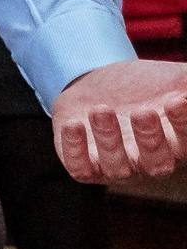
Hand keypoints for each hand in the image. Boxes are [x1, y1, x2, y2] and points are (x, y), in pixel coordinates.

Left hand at [52, 60, 186, 182]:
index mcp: (176, 144)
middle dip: (150, 139)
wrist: (96, 85)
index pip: (186, 144)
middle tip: (142, 111)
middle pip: (156, 163)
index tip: (176, 100)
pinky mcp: (84, 165)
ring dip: (109, 140)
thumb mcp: (173, 79)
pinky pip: (80, 169)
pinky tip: (73, 124)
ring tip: (101, 110)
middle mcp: (149, 162)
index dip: (183, 125)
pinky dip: (76, 150)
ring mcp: (116, 166)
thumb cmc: (143, 86)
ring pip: (117, 167)